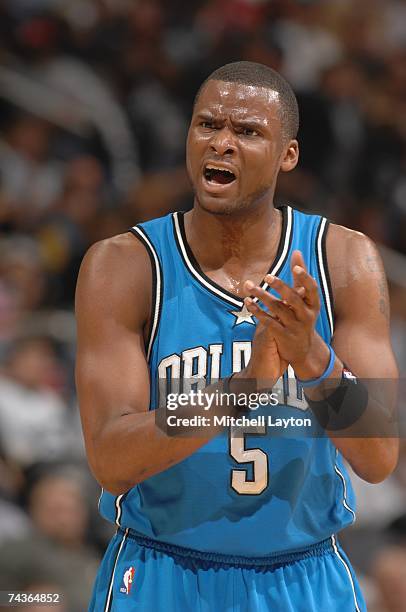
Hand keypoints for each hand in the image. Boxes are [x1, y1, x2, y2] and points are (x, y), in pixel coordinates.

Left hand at [244, 250, 329, 379]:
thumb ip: (300, 275)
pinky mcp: (283, 336)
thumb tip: (296, 251)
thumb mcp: (306, 299)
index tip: (296, 268)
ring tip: (249, 286)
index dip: (305, 278)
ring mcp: (295, 327)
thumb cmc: (302, 317)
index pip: (312, 289)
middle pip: (294, 299)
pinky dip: (257, 312)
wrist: (302, 350)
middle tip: (267, 276)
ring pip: (278, 309)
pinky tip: (247, 302)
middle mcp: (306, 315)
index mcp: (313, 304)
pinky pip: (268, 322)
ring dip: (262, 296)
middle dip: (281, 287)